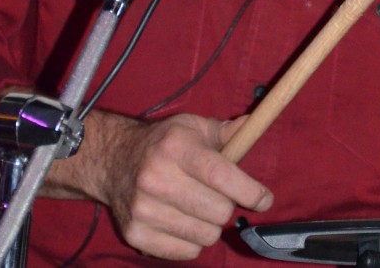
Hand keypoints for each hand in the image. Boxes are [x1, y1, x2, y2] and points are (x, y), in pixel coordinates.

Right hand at [47, 111, 272, 260]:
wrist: (114, 161)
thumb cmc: (165, 143)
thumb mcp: (193, 127)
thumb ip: (226, 132)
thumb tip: (253, 126)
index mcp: (176, 147)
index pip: (220, 175)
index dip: (249, 191)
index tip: (265, 200)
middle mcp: (157, 178)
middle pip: (217, 211)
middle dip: (228, 207)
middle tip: (221, 198)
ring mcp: (143, 209)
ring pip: (205, 236)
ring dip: (211, 226)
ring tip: (201, 209)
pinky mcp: (135, 235)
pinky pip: (185, 253)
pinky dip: (193, 242)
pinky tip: (185, 223)